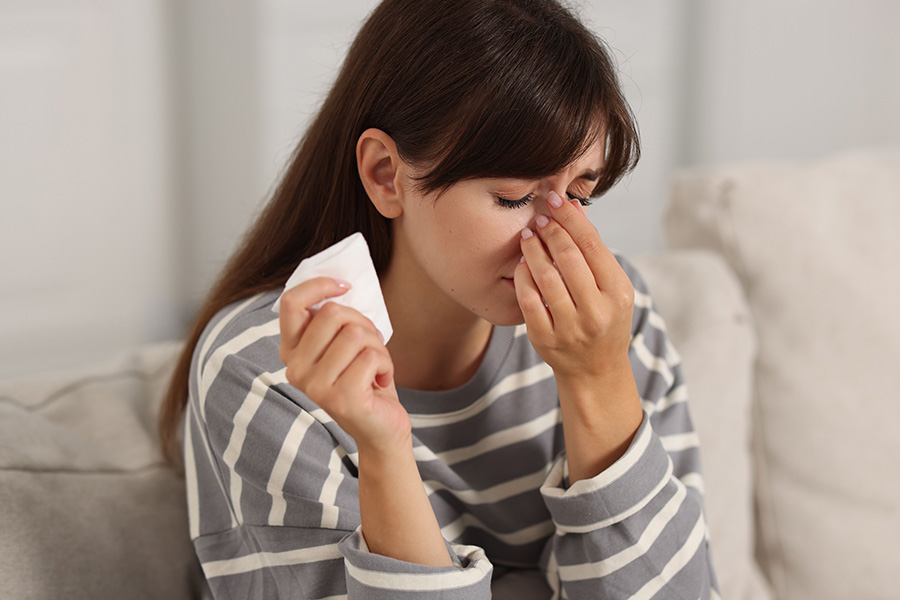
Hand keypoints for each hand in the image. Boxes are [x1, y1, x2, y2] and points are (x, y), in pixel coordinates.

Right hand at [278, 277, 410, 451]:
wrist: (380, 427)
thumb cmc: (364, 378)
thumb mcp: (344, 344)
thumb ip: (335, 319)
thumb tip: (341, 283)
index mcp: (291, 351)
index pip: (291, 302)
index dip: (319, 285)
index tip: (344, 286)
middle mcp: (295, 369)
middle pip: (333, 314)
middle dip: (363, 323)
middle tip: (370, 346)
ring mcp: (315, 386)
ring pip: (355, 334)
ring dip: (377, 347)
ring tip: (375, 367)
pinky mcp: (340, 399)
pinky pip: (371, 357)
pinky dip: (386, 365)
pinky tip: (380, 382)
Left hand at [514, 192, 634, 384]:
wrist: (595, 371)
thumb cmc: (604, 319)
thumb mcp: (612, 288)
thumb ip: (594, 252)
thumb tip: (575, 208)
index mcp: (617, 294)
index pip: (592, 246)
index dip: (571, 219)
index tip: (556, 200)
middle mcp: (596, 312)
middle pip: (569, 258)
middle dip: (551, 232)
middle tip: (540, 217)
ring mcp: (569, 328)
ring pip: (546, 278)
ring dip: (533, 250)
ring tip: (528, 237)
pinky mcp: (545, 339)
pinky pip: (528, 299)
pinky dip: (522, 276)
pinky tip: (522, 264)